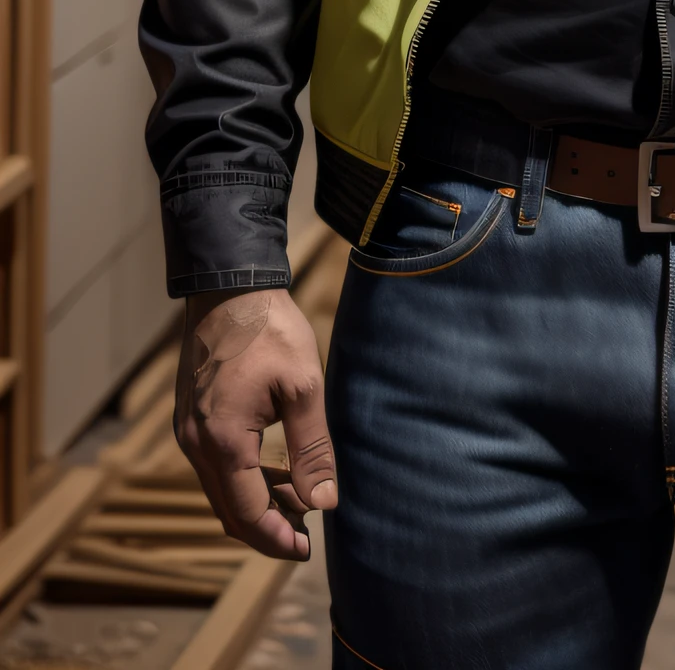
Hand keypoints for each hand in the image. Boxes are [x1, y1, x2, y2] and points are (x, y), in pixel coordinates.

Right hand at [174, 288, 336, 559]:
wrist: (229, 287)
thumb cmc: (269, 330)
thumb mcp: (303, 387)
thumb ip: (312, 449)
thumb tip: (323, 502)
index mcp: (222, 442)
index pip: (247, 514)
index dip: (277, 538)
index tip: (306, 551)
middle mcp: (196, 445)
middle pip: (230, 510)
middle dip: (268, 528)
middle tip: (307, 534)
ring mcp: (188, 433)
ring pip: (222, 490)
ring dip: (257, 505)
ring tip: (301, 505)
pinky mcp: (191, 420)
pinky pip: (216, 467)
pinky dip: (244, 480)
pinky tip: (277, 475)